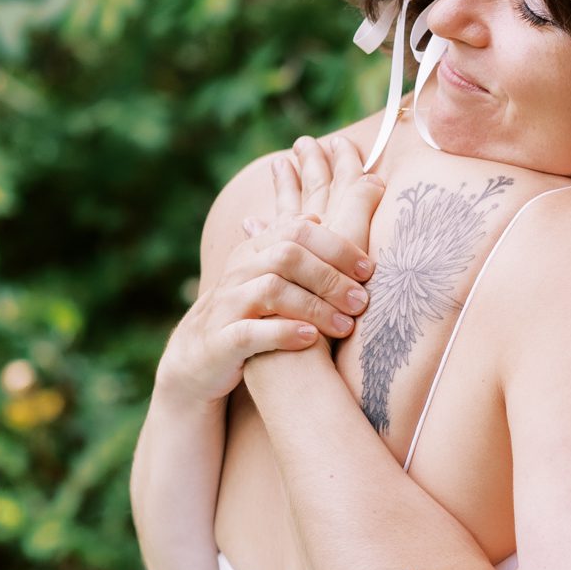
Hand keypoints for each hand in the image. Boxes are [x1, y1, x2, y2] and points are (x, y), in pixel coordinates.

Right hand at [156, 155, 382, 406]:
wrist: (201, 355)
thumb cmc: (252, 311)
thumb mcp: (270, 274)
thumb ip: (292, 245)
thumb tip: (318, 214)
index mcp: (256, 250)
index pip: (298, 231)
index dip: (337, 247)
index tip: (369, 268)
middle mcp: (240, 271)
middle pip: (287, 256)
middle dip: (330, 277)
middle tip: (362, 301)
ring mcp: (228, 304)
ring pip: (271, 291)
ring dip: (315, 307)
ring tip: (346, 326)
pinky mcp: (221, 341)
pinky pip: (250, 332)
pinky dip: (282, 333)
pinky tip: (310, 338)